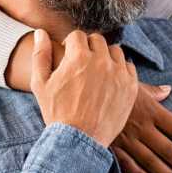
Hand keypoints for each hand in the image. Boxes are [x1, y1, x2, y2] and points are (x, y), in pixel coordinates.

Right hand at [31, 29, 137, 147]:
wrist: (79, 140)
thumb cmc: (56, 112)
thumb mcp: (41, 84)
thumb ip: (41, 54)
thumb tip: (40, 32)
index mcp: (78, 56)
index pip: (78, 35)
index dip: (71, 44)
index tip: (69, 55)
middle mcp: (101, 60)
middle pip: (97, 40)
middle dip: (88, 48)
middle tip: (83, 64)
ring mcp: (118, 73)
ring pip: (115, 51)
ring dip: (106, 56)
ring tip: (97, 71)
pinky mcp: (131, 85)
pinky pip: (128, 67)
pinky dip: (120, 70)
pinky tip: (110, 80)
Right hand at [112, 83, 171, 172]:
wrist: (82, 93)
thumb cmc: (110, 86)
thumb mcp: (134, 85)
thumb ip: (153, 91)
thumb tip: (168, 90)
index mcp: (151, 111)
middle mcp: (142, 127)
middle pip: (169, 150)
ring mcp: (127, 140)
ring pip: (152, 162)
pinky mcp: (113, 148)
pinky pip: (129, 165)